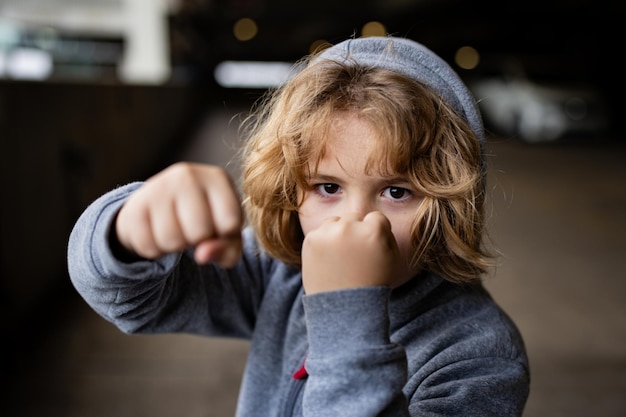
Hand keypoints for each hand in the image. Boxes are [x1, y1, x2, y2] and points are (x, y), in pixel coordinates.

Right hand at [115, 162, 242, 266]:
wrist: (160, 206)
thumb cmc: (205, 220)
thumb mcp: (226, 234)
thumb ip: (227, 249)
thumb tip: (203, 255)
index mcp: (217, 178)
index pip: (230, 222)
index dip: (224, 235)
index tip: (218, 224)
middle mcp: (188, 175)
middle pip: (200, 232)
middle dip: (198, 241)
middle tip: (192, 228)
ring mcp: (158, 186)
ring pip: (172, 241)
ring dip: (175, 246)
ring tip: (176, 229)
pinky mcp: (135, 205)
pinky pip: (148, 247)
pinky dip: (155, 250)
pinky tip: (157, 232)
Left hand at [301, 211, 400, 293]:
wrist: (344, 307)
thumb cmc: (372, 283)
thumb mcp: (391, 258)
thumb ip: (385, 233)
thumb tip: (373, 219)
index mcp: (373, 231)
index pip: (375, 218)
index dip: (375, 234)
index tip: (371, 249)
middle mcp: (350, 228)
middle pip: (353, 217)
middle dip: (355, 231)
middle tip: (354, 255)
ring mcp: (328, 233)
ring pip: (335, 222)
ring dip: (338, 234)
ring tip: (341, 259)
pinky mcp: (311, 240)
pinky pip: (320, 233)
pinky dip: (323, 244)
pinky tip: (329, 261)